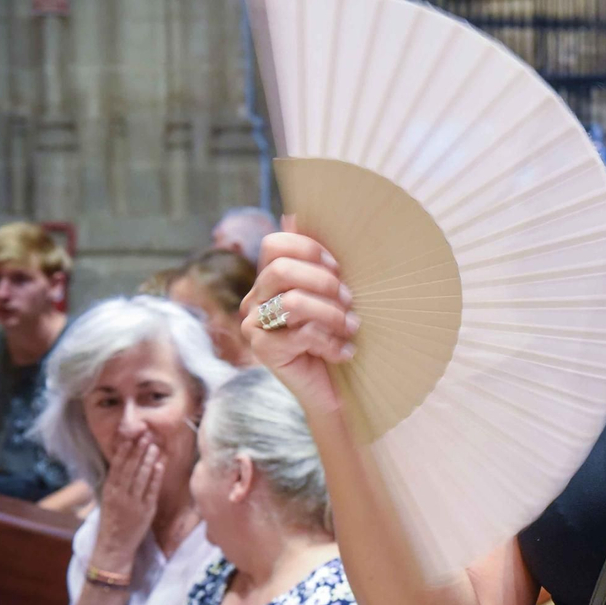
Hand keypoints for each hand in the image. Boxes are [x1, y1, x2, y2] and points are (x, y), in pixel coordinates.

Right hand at [92, 434, 163, 568]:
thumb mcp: (108, 499)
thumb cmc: (112, 520)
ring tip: (154, 445)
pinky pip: (152, 490)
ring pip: (141, 477)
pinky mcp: (146, 511)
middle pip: (130, 468)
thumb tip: (123, 461)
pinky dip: (156, 476)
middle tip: (146, 434)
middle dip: (138, 450)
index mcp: (109, 491)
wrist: (114, 546)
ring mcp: (133, 503)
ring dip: (148, 460)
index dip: (124, 450)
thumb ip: (116, 482)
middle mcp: (120, 495)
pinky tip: (160, 464)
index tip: (130, 436)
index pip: (117, 466)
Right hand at [240, 223, 357, 415]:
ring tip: (351, 328)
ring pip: (292, 303)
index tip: (338, 268)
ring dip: (332, 315)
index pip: (274, 244)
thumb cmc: (336, 337)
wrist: (334, 391)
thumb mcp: (332, 295)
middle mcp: (255, 299)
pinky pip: (301, 334)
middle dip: (324, 283)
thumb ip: (317, 259)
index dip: (309, 249)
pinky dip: (331, 343)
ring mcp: (254, 326)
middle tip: (350, 301)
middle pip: (280, 270)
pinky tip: (344, 353)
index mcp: (269, 279)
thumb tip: (294, 214)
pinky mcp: (263, 351)